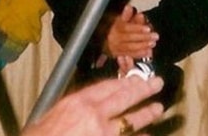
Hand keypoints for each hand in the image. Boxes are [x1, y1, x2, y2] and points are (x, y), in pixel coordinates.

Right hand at [22, 74, 164, 135]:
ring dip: (146, 115)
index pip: (107, 87)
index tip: (135, 78)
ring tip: (158, 109)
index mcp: (79, 103)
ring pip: (131, 122)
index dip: (124, 81)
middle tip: (157, 83)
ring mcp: (105, 135)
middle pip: (125, 98)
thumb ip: (71, 109)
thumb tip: (86, 106)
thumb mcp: (50, 117)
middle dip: (143, 89)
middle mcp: (95, 116)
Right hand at [104, 6, 157, 59]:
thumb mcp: (122, 19)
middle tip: (155, 36)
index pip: (126, 28)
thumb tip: (129, 8)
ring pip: (130, 47)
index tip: (148, 28)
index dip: (137, 28)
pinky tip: (148, 52)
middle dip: (143, 37)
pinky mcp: (120, 55)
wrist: (109, 39)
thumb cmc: (119, 27)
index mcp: (116, 27)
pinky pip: (130, 55)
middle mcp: (115, 38)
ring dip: (143, 46)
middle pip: (129, 38)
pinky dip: (140, 54)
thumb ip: (128, 14)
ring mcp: (117, 47)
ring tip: (153, 43)